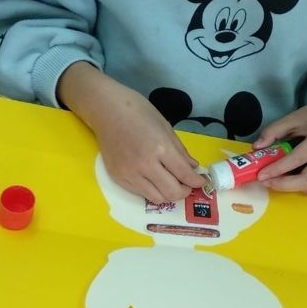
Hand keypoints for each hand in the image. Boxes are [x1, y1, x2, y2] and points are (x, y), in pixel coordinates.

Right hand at [58, 63, 202, 204]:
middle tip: (187, 185)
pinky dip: (152, 191)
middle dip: (185, 191)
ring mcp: (129, 173)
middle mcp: (145, 164)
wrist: (106, 109)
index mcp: (160, 148)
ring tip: (171, 184)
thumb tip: (192, 167)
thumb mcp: (165, 126)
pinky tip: (154, 180)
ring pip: (157, 198)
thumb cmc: (138, 111)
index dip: (196, 181)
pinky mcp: (117, 177)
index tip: (200, 181)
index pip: (184, 174)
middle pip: (172, 192)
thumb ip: (180, 150)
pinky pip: (140, 193)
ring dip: (169, 194)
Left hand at [255, 94, 306, 193]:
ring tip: (275, 179)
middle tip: (266, 182)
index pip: (298, 158)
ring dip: (289, 187)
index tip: (261, 175)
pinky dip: (299, 187)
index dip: (278, 169)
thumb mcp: (291, 119)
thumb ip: (272, 131)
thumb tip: (256, 147)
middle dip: (283, 185)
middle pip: (306, 179)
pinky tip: (289, 179)